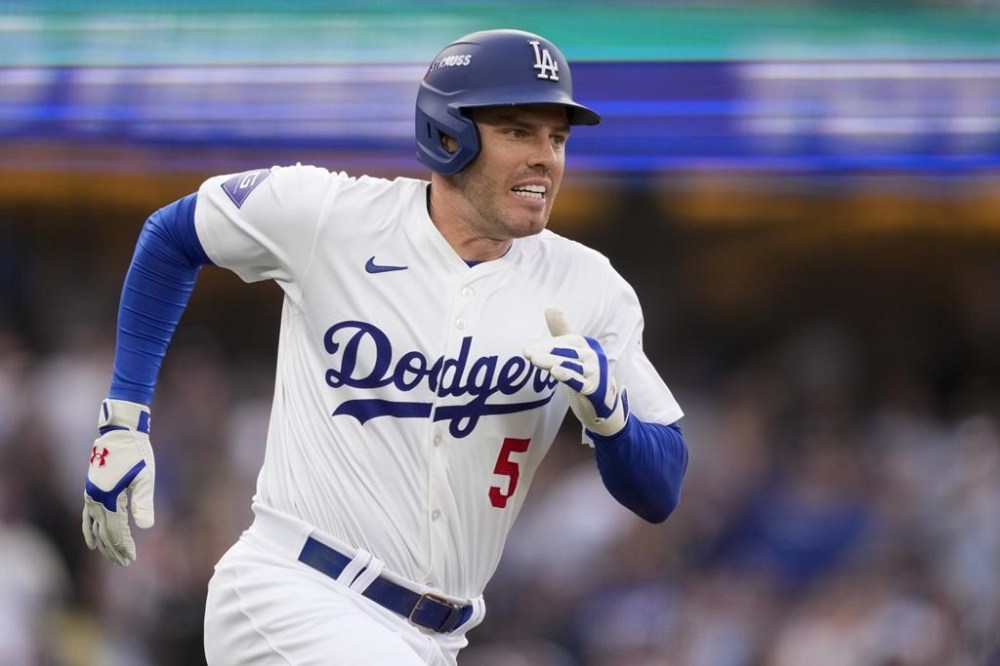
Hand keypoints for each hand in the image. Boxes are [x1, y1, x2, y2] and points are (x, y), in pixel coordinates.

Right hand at [82, 399, 154, 565]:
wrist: (120, 432)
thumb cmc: (136, 453)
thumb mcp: (145, 478)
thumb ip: (143, 503)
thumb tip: (146, 527)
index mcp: (108, 498)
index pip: (115, 531)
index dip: (122, 547)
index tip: (131, 559)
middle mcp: (95, 499)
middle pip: (103, 532)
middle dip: (113, 549)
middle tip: (124, 563)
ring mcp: (91, 495)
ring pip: (94, 526)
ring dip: (102, 543)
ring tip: (111, 557)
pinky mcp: (91, 490)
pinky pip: (88, 516)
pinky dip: (90, 530)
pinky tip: (93, 540)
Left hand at [524, 308, 628, 436]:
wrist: (603, 403)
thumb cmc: (585, 374)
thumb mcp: (573, 352)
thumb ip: (562, 331)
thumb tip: (550, 307)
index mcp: (588, 345)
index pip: (566, 341)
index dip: (546, 345)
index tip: (526, 350)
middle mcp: (594, 356)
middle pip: (567, 352)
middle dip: (546, 351)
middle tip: (526, 353)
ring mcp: (596, 373)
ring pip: (571, 366)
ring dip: (552, 362)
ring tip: (535, 360)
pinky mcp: (595, 390)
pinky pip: (580, 382)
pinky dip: (569, 376)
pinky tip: (556, 372)